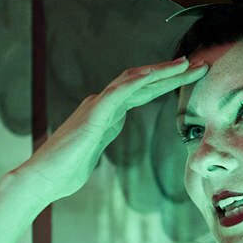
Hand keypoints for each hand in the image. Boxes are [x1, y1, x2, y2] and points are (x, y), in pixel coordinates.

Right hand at [13, 57, 207, 202]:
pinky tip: (154, 74)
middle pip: (143, 82)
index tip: (192, 76)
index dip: (168, 82)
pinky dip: (137, 81)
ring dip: (161, 72)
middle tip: (200, 64)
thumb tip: (114, 127)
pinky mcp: (92, 117)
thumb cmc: (67, 169)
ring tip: (185, 64)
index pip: (143, 92)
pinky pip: (117, 93)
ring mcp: (97, 108)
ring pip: (134, 81)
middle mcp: (103, 104)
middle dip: (172, 73)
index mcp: (108, 112)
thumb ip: (106, 133)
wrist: (43, 179)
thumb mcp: (96, 148)